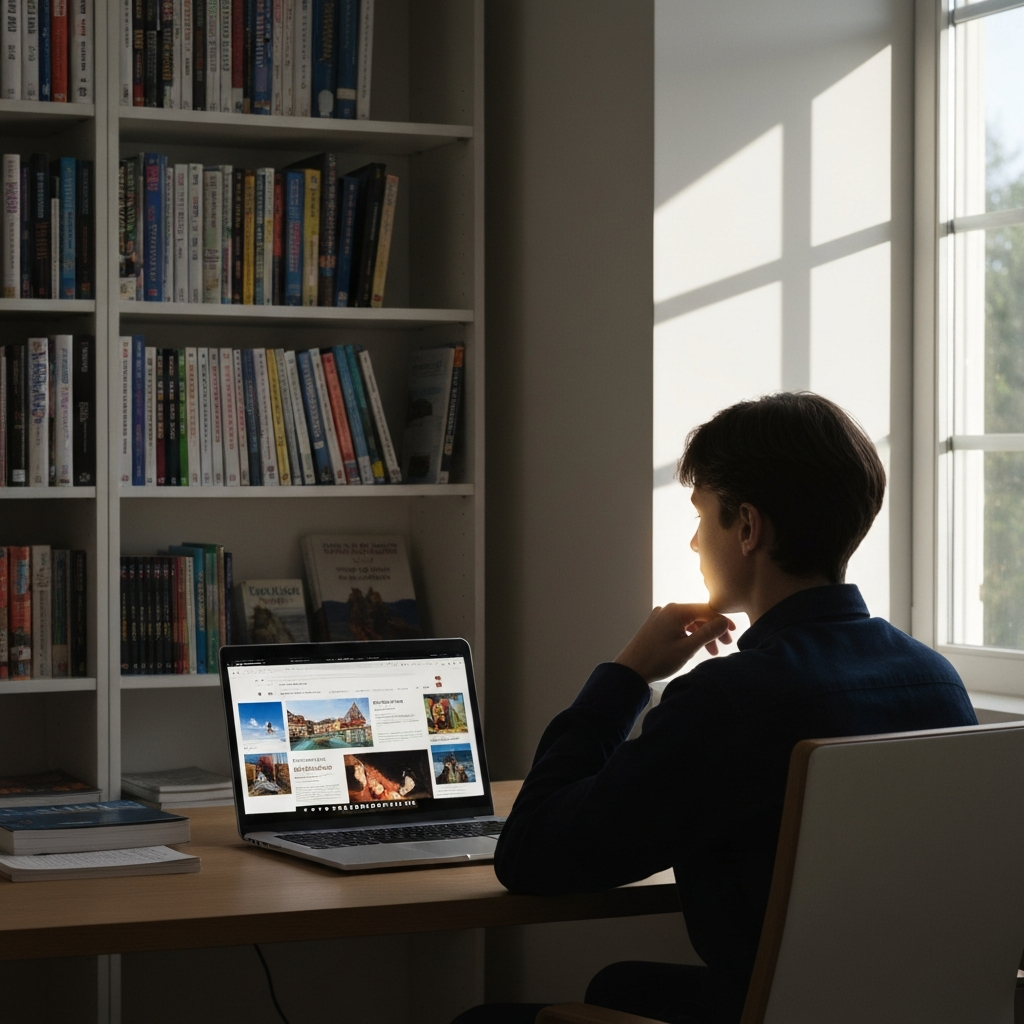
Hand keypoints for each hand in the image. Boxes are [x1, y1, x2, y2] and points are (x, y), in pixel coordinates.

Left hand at [614, 604, 735, 683]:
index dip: (722, 622)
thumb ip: (708, 633)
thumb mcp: (687, 648)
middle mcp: (668, 609)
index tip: (732, 634)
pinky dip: (689, 635)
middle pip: (698, 615)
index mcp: (676, 611)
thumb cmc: (658, 660)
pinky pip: (678, 625)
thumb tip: (724, 622)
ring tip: (711, 652)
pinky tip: (694, 647)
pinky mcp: (656, 625)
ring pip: (689, 621)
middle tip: (724, 646)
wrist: (630, 669)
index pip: (707, 610)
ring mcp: (660, 616)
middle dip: (712, 630)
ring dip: (701, 634)